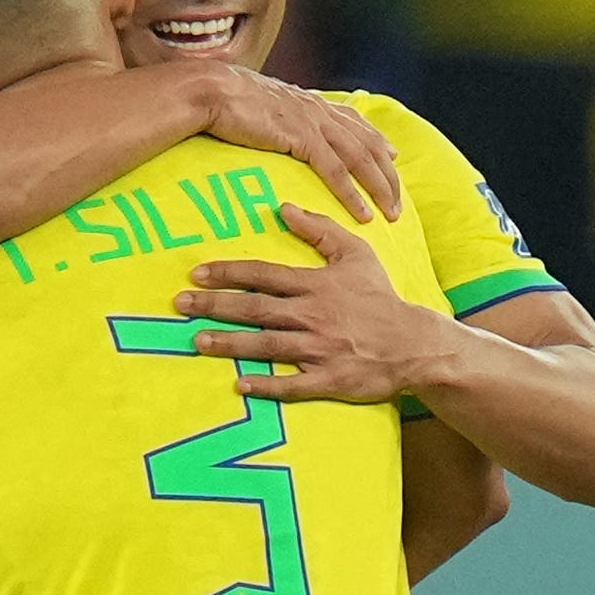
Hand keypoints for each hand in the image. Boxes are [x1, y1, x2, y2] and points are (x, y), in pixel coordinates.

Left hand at [175, 202, 451, 403]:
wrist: (414, 343)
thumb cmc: (381, 297)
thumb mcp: (357, 254)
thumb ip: (320, 229)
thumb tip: (285, 208)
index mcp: (316, 285)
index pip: (263, 276)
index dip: (228, 273)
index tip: (197, 274)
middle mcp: (312, 316)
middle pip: (255, 309)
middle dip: (215, 306)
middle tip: (180, 305)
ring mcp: (319, 350)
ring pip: (266, 346)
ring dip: (230, 344)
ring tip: (197, 340)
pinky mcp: (328, 380)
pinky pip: (292, 385)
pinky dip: (266, 386)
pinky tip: (240, 385)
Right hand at [196, 66, 402, 222]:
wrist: (210, 90)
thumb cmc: (223, 98)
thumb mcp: (259, 103)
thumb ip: (276, 113)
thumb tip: (272, 121)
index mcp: (309, 101)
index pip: (354, 120)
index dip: (376, 138)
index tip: (392, 155)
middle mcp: (318, 109)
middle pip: (368, 143)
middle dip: (388, 173)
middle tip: (399, 199)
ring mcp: (313, 122)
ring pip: (361, 158)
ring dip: (380, 188)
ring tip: (392, 213)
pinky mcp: (302, 138)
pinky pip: (336, 171)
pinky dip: (353, 195)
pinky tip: (363, 214)